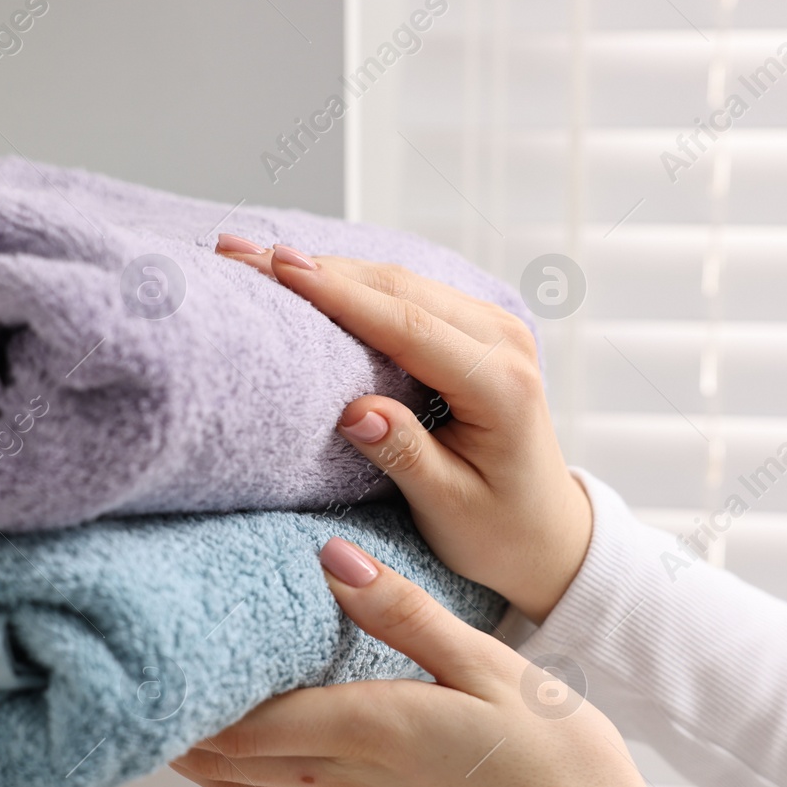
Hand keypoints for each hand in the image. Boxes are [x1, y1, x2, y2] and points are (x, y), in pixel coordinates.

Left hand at [170, 536, 684, 786]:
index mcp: (371, 730)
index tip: (151, 662)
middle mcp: (350, 782)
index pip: (247, 719)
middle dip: (180, 730)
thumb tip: (333, 561)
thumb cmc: (559, 759)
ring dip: (208, 762)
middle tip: (138, 690)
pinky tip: (258, 759)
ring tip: (171, 726)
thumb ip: (405, 614)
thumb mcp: (490, 665)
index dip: (189, 697)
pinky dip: (254, 784)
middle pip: (232, 761)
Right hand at [215, 234, 591, 623]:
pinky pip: (405, 293)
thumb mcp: (449, 508)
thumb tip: (356, 412)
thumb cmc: (500, 531)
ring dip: (327, 268)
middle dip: (315, 268)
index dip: (338, 293)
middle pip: (397, 288)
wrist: (547, 534)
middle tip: (238, 252)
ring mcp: (491, 327)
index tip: (277, 267)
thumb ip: (406, 456)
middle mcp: (503, 341)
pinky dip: (352, 283)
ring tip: (256, 257)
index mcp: (501, 384)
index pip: (406, 325)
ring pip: (398, 281)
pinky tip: (304, 275)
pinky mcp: (473, 329)